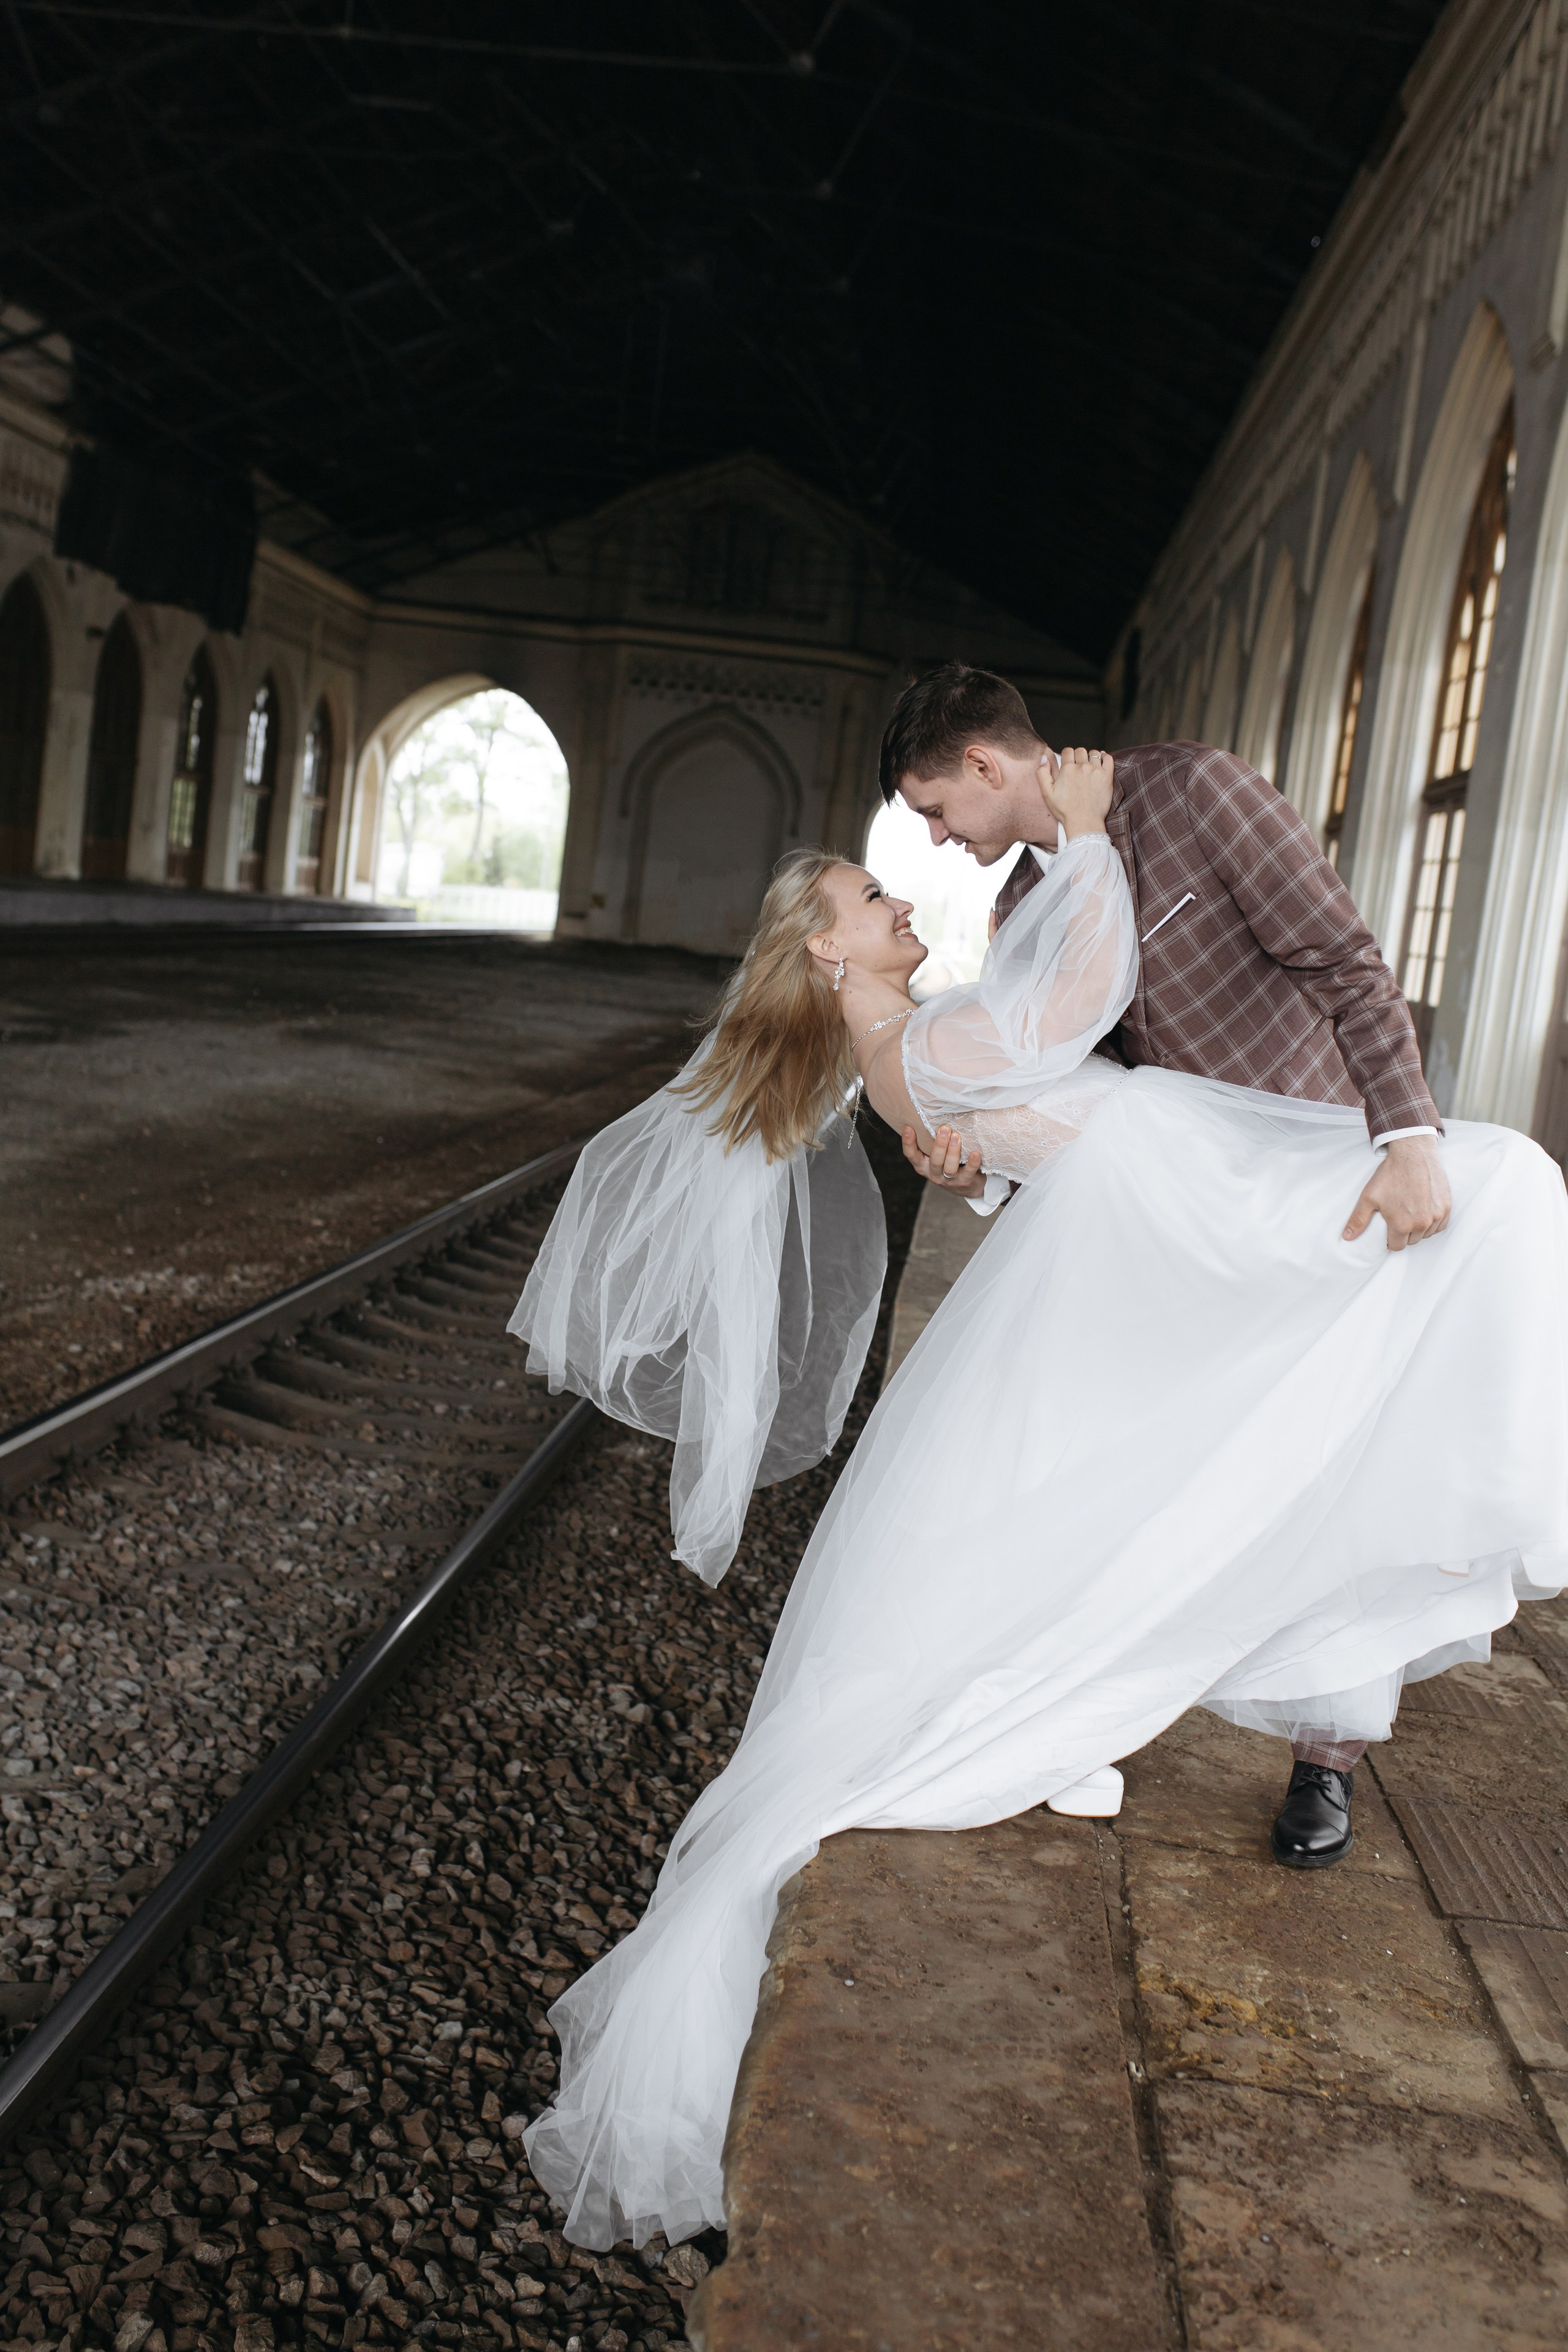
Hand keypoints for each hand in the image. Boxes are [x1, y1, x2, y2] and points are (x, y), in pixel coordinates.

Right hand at [902, 1124, 986, 1196]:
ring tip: (956, 1136)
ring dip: (953, 1152)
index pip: (911, 1155)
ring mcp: (949, 1180)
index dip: (908, 1143)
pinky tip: (975, 1153)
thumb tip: (930, 1112)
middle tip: (944, 1128)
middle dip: (939, 1144)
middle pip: (934, 1160)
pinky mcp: (964, 1182)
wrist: (965, 1187)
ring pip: (949, 1168)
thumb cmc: (947, 1163)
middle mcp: (933, 1173)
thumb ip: (931, 1141)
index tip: (908, 1127)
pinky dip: (972, 1163)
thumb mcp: (936, 1155)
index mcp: (923, 1165)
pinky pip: (968, 1172)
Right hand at [1044, 745, 1113, 839]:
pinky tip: (1102, 761)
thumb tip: (1044, 758)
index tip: (1068, 761)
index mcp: (1067, 769)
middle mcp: (1082, 767)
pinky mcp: (1107, 777)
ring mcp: (1095, 771)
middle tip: (1078, 765)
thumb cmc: (1066, 811)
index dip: (1067, 755)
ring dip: (1091, 756)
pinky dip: (1105, 757)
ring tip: (1090, 765)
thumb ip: (1042, 774)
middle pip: (1080, 751)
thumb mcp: (1047, 793)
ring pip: (1094, 753)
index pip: (1068, 751)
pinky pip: (1108, 759)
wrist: (1084, 822)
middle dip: (1078, 756)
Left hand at [1342, 1135, 1450, 1250]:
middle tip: (1398, 1219)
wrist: (1412, 1154)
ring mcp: (1436, 1215)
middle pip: (1412, 1241)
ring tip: (1410, 1214)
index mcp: (1401, 1225)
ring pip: (1426, 1233)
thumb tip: (1347, 1237)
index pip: (1397, 1246)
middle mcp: (1421, 1223)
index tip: (1389, 1231)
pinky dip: (1433, 1222)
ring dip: (1419, 1229)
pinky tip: (1424, 1212)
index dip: (1391, 1240)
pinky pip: (1440, 1225)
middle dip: (1404, 1234)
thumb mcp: (1369, 1197)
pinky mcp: (1446, 1206)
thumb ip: (1358, 1219)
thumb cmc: (1390, 1174)